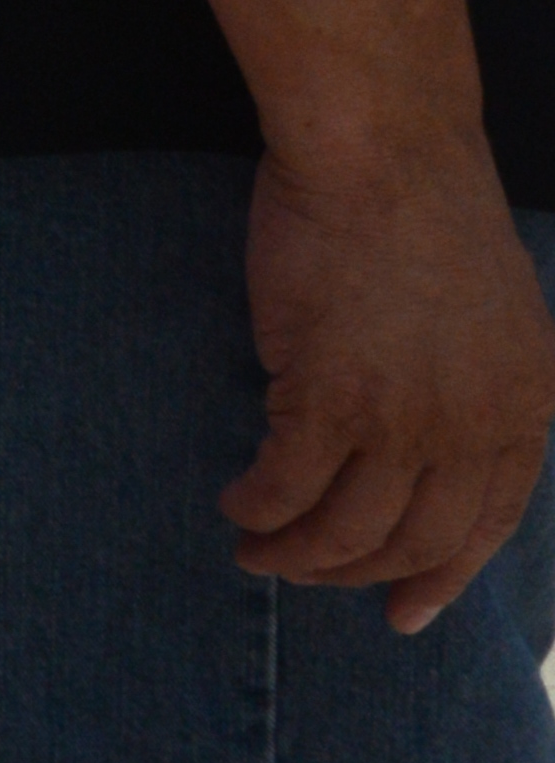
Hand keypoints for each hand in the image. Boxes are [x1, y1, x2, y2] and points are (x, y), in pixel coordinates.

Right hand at [229, 135, 554, 629]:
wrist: (384, 149)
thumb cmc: (425, 205)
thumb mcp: (498, 311)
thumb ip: (482, 381)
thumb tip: (439, 440)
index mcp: (526, 404)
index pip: (489, 525)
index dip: (442, 578)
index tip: (403, 613)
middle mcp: (475, 425)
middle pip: (414, 539)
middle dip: (353, 573)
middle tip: (304, 574)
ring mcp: (404, 418)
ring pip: (348, 529)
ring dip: (297, 555)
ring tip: (257, 551)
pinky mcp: (328, 397)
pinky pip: (287, 486)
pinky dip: (259, 509)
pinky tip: (238, 505)